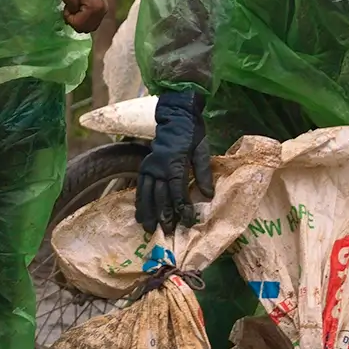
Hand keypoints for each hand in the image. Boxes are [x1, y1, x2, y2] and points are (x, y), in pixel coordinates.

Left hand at [61, 0, 107, 33]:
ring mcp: (104, 11)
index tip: (67, 9)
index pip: (79, 25)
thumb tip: (73, 18)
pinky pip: (94, 22)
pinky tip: (82, 11)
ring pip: (91, 27)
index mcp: (94, 8)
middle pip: (86, 28)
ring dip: (81, 22)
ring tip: (76, 10)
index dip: (70, 19)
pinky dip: (86, 20)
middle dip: (76, 22)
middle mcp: (102, 12)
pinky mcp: (104, 9)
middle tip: (71, 11)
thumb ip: (71, 11)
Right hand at [135, 90, 214, 233]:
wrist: (175, 116)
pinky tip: (139, 213)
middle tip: (166, 233)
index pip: (178, 192)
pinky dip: (139, 201)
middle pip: (160, 196)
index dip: (183, 209)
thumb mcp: (202, 150)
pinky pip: (140, 187)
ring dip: (148, 212)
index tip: (187, 222)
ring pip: (146, 194)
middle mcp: (159, 167)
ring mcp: (149, 167)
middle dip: (164, 216)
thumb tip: (209, 196)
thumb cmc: (192, 133)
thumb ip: (203, 173)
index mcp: (175, 164)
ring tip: (148, 228)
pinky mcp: (145, 166)